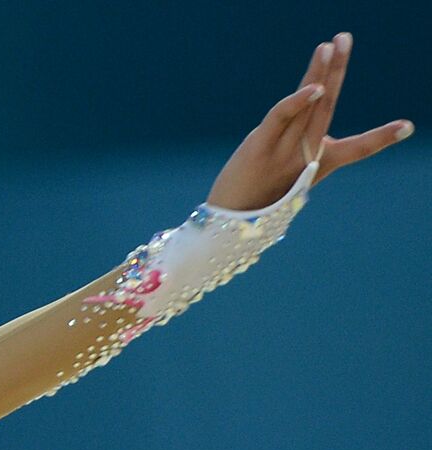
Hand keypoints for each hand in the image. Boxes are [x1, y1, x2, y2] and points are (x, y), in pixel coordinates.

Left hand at [205, 32, 414, 211]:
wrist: (226, 226)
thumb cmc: (257, 200)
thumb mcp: (286, 177)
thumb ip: (299, 147)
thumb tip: (305, 115)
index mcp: (317, 167)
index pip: (356, 150)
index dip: (381, 138)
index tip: (407, 127)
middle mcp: (304, 158)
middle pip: (327, 107)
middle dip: (338, 71)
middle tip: (346, 39)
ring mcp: (283, 153)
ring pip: (308, 106)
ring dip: (320, 72)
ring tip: (330, 45)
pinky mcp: (259, 148)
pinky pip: (281, 118)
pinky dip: (298, 101)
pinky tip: (315, 85)